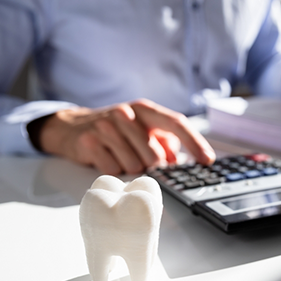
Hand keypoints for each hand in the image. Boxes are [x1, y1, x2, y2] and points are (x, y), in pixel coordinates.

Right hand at [38, 99, 215, 174]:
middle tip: (138, 158)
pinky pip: (113, 170)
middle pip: (154, 156)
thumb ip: (163, 141)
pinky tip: (106, 158)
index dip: (195, 143)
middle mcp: (126, 114)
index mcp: (144, 109)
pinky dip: (113, 170)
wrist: (72, 127)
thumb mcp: (141, 128)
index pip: (176, 123)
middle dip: (151, 166)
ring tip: (119, 155)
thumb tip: (176, 160)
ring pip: (134, 166)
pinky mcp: (89, 142)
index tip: (208, 160)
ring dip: (130, 168)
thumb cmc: (115, 130)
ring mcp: (106, 127)